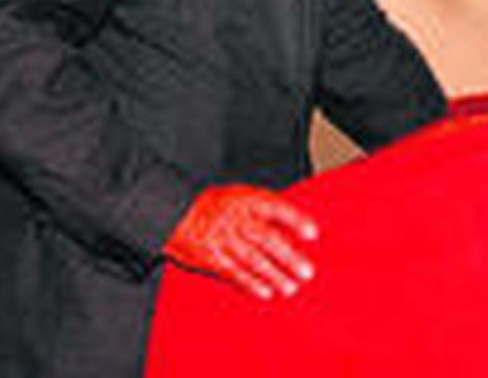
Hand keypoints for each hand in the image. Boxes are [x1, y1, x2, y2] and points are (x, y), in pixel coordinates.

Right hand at [164, 184, 319, 299]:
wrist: (174, 212)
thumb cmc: (217, 206)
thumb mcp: (241, 196)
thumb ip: (267, 209)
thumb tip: (298, 226)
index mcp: (245, 200)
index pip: (275, 207)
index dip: (295, 219)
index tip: (313, 233)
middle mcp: (234, 219)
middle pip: (266, 238)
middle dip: (288, 256)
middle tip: (306, 272)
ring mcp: (221, 239)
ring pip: (251, 259)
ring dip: (273, 275)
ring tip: (290, 287)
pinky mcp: (210, 257)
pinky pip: (233, 272)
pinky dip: (250, 283)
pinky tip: (266, 292)